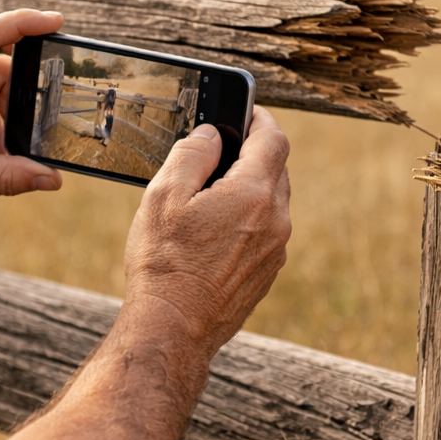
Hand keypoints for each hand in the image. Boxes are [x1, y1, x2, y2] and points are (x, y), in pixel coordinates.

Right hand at [120, 106, 291, 366]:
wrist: (174, 328)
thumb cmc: (164, 263)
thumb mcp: (164, 196)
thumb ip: (193, 154)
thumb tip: (212, 134)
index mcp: (253, 194)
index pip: (273, 138)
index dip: (260, 118)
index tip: (245, 111)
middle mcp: (275, 220)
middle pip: (276, 169)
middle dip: (252, 153)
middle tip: (219, 151)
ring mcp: (276, 250)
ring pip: (272, 201)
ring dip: (249, 189)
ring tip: (210, 194)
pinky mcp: (268, 272)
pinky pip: (267, 231)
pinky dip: (249, 219)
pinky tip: (215, 231)